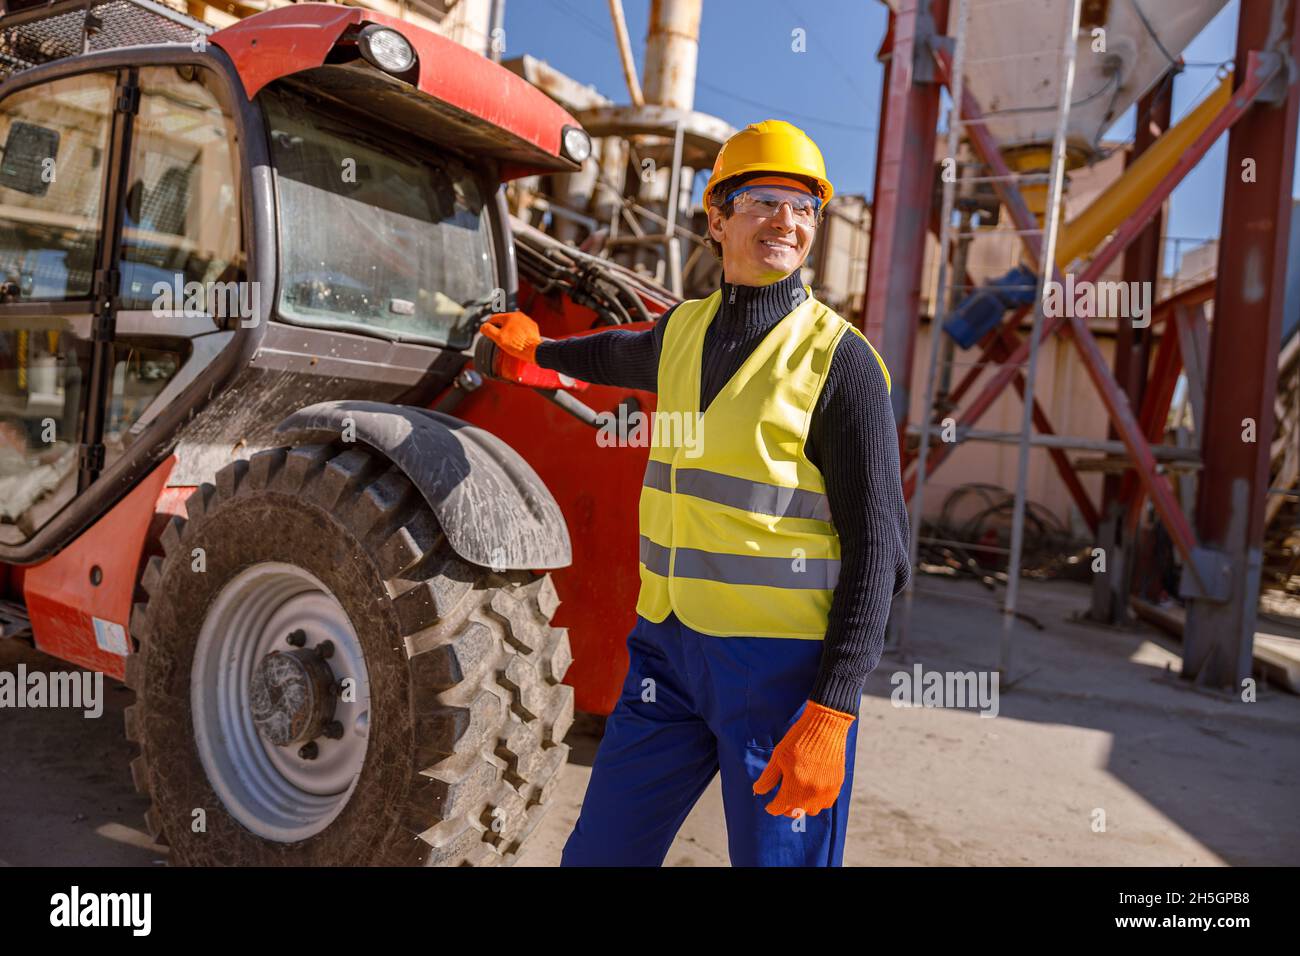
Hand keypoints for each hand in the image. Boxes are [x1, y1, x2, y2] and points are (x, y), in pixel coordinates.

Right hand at [480, 311, 540, 363]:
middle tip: (499, 339)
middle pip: (504, 321)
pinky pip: (522, 328)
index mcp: (509, 316)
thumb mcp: (498, 338)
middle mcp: (519, 315)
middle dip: (500, 329)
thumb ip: (488, 330)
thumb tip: (483, 327)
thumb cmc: (517, 344)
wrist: (534, 350)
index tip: (488, 332)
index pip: (493, 318)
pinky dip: (519, 333)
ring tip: (509, 341)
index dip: (488, 326)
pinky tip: (518, 340)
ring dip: (510, 330)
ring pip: (514, 324)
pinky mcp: (533, 327)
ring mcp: (527, 321)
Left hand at [752, 700, 854, 817]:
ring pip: (812, 810)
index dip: (772, 807)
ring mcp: (825, 791)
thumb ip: (768, 777)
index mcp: (793, 786)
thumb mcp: (778, 756)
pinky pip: (826, 803)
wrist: (825, 727)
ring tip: (798, 795)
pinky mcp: (836, 785)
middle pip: (795, 812)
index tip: (769, 804)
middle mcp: (810, 793)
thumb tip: (758, 791)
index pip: (779, 808)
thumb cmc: (799, 740)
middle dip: (786, 808)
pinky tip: (813, 791)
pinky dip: (818, 801)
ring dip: (803, 806)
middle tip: (782, 799)